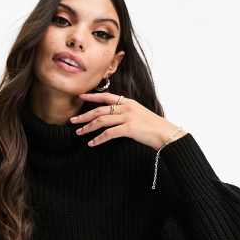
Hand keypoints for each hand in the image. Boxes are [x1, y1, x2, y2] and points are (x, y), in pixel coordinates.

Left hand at [70, 91, 186, 150]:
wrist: (166, 133)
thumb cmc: (153, 127)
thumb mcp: (139, 114)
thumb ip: (126, 113)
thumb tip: (112, 117)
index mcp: (128, 102)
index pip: (106, 96)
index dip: (92, 96)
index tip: (80, 96)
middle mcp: (126, 107)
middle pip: (100, 109)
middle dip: (84, 115)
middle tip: (73, 120)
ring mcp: (128, 117)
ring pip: (102, 120)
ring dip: (88, 127)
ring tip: (79, 133)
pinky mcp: (129, 128)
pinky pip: (109, 133)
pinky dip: (98, 139)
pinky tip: (92, 143)